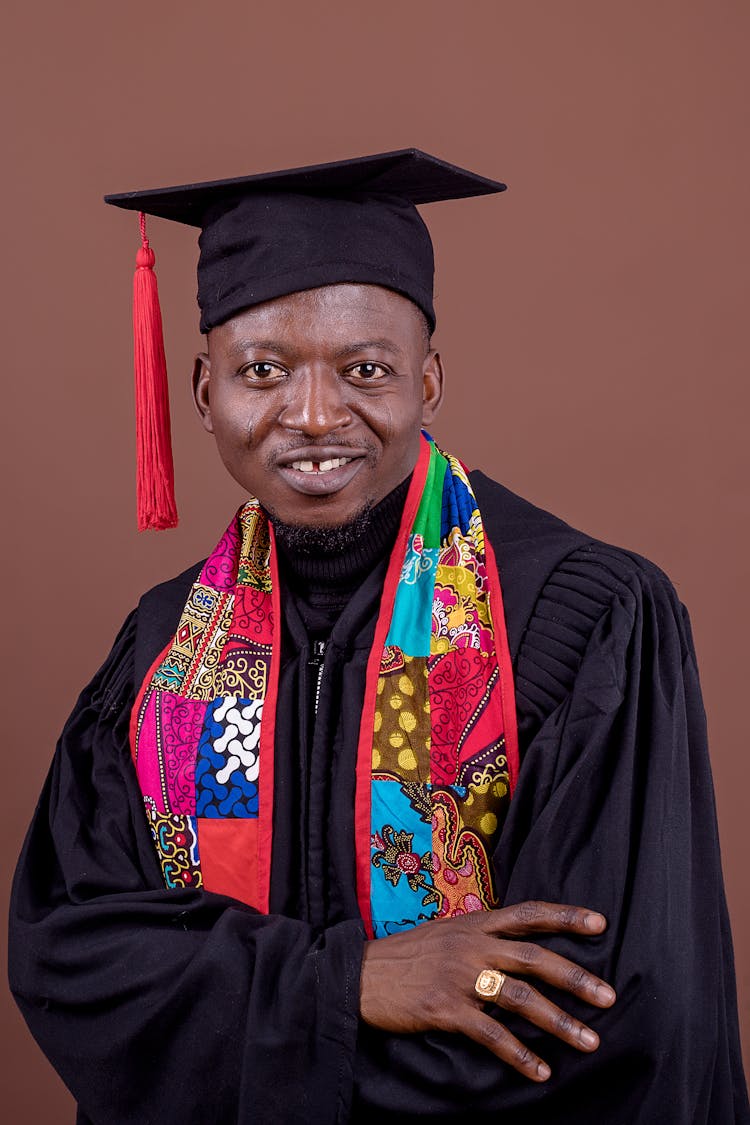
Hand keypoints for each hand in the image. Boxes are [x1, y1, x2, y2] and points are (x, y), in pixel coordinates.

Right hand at [359, 900, 615, 1081]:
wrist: (358, 974)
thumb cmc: (406, 956)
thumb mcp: (446, 933)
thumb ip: (481, 936)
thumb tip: (516, 944)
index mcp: (474, 923)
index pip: (528, 912)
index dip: (565, 916)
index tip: (600, 923)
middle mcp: (472, 945)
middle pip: (534, 957)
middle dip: (576, 978)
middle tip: (610, 997)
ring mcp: (458, 976)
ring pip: (519, 997)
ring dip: (559, 1021)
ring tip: (589, 1041)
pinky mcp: (444, 1008)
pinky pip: (490, 1035)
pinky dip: (519, 1055)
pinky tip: (540, 1071)